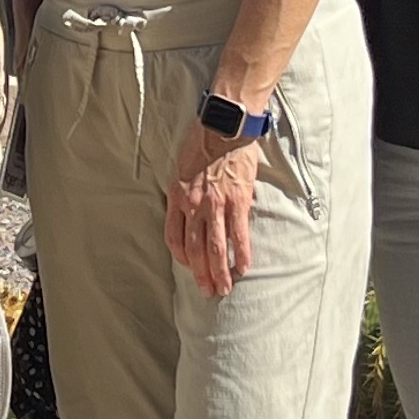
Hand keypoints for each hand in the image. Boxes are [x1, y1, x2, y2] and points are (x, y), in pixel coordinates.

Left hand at [166, 124, 263, 298]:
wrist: (223, 126)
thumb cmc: (202, 142)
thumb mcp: (182, 168)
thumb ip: (186, 192)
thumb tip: (194, 210)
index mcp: (178, 197)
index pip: (174, 237)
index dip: (180, 256)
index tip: (187, 266)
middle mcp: (194, 205)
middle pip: (194, 249)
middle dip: (200, 274)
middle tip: (207, 291)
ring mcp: (216, 205)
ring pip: (215, 248)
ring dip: (219, 272)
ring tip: (224, 288)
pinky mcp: (237, 201)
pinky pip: (239, 234)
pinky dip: (242, 253)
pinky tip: (244, 267)